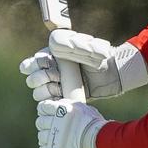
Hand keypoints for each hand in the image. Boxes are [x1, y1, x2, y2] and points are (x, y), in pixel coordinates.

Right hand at [20, 30, 147, 100]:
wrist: (115, 74)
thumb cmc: (103, 56)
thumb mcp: (89, 46)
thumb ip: (73, 43)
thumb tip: (54, 45)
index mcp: (54, 57)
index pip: (34, 62)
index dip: (36, 64)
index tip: (48, 64)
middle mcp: (53, 71)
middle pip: (32, 78)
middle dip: (40, 77)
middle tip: (55, 76)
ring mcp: (58, 86)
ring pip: (38, 92)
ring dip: (45, 90)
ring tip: (58, 86)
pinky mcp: (65, 99)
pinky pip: (49, 103)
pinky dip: (51, 101)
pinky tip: (61, 96)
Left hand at [36, 98, 106, 147]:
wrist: (100, 140)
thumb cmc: (94, 123)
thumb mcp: (82, 107)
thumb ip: (67, 104)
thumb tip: (57, 103)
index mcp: (61, 109)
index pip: (42, 107)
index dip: (45, 110)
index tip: (49, 114)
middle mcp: (55, 122)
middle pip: (40, 122)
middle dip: (45, 124)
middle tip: (54, 127)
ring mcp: (53, 138)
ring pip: (41, 137)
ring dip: (47, 137)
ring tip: (57, 139)